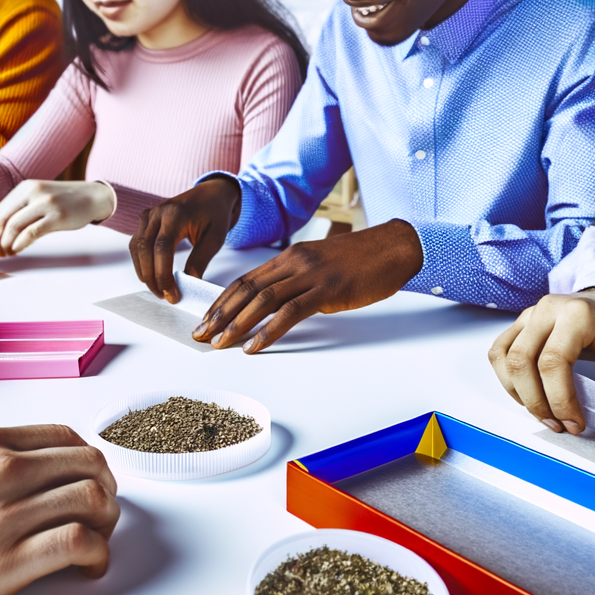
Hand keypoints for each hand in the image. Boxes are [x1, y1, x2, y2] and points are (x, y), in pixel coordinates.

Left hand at [0, 180, 115, 255]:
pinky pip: (31, 232)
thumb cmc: (67, 201)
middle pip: (3, 219)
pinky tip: (18, 250)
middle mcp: (33, 192)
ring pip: (14, 226)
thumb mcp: (41, 198)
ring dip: (6, 244)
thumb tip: (2, 234)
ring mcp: (46, 203)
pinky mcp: (57, 216)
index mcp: (26, 187)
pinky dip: (20, 244)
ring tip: (8, 253)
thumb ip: (23, 211)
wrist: (94, 197)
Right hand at [0, 424, 119, 594]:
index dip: (87, 458)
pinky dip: (97, 553)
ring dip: (107, 519)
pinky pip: (77, 543)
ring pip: (93, 500)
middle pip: (88, 465)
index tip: (90, 475)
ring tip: (99, 535)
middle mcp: (0, 473)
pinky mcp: (7, 564)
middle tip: (103, 506)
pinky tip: (90, 563)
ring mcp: (5, 518)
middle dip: (106, 486)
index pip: (64, 437)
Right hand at [130, 176, 241, 301]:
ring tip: (159, 289)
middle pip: (145, 249)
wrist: (212, 194)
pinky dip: (141, 262)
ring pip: (137, 248)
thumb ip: (200, 260)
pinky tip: (152, 275)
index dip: (163, 274)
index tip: (172, 294)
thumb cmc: (215, 214)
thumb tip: (189, 283)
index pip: (162, 248)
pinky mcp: (145, 220)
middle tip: (164, 296)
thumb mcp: (214, 238)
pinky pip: (137, 244)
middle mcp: (158, 213)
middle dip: (152, 277)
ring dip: (144, 271)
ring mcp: (149, 215)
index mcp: (176, 214)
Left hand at [193, 218, 423, 351]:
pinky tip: (255, 345)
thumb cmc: (363, 261)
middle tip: (201, 335)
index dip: (222, 301)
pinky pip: (290, 311)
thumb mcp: (322, 267)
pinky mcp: (327, 289)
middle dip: (220, 314)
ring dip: (237, 324)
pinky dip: (268, 330)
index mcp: (291, 256)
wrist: (394, 249)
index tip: (206, 320)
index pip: (246, 279)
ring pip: (263, 299)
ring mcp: (311, 274)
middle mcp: (295, 262)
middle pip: (247, 289)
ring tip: (220, 343)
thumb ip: (299, 281)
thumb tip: (279, 305)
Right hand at [489, 287, 594, 432]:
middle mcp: (548, 310)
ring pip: (506, 359)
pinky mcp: (519, 323)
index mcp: (578, 315)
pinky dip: (507, 379)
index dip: (560, 400)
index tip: (576, 423)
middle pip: (522, 362)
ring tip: (543, 413)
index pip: (553, 362)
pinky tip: (527, 394)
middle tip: (559, 424)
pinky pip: (498, 353)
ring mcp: (529, 314)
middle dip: (537, 403)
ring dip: (519, 394)